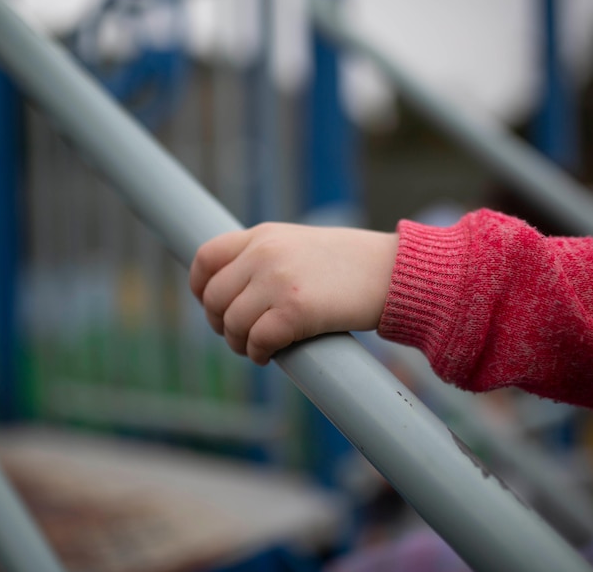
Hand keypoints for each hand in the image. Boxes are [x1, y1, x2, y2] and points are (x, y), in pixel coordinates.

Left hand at [190, 222, 397, 364]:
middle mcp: (264, 254)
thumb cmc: (351, 264)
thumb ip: (265, 257)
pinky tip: (270, 356)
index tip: (210, 305)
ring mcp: (278, 282)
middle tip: (239, 335)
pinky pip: (257, 341)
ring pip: (232, 323)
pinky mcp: (295, 311)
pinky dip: (259, 354)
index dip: (199, 287)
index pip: (206, 257)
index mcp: (263, 235)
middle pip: (214, 297)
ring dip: (240, 344)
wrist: (393, 272)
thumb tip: (233, 291)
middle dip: (220, 324)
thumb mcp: (300, 244)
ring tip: (257, 348)